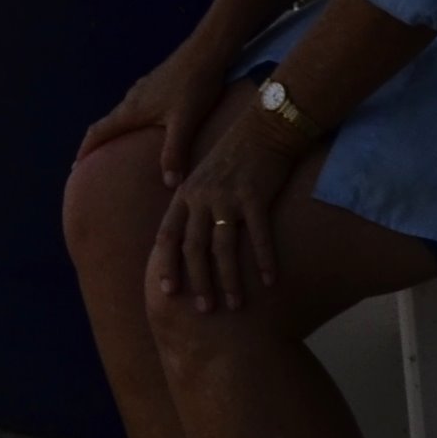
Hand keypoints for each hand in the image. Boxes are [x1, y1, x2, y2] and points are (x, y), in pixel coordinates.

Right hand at [74, 29, 237, 168]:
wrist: (206, 52)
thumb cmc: (194, 86)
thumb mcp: (184, 122)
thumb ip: (174, 152)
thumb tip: (170, 185)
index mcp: (132, 110)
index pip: (98, 132)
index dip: (85, 150)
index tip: (76, 168)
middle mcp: (132, 99)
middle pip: (107, 124)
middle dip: (99, 145)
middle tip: (96, 166)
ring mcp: (143, 90)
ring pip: (122, 115)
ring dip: (116, 133)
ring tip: (122, 151)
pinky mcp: (156, 85)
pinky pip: (136, 108)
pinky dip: (132, 123)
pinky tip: (148, 129)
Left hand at [149, 86, 306, 315]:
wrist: (263, 127)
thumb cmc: (234, 155)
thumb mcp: (204, 176)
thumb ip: (193, 203)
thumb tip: (188, 235)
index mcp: (186, 193)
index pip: (168, 234)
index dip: (167, 264)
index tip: (167, 292)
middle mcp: (201, 196)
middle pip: (194, 247)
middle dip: (198, 281)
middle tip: (204, 310)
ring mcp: (227, 196)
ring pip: (223, 247)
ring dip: (229, 279)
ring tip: (235, 305)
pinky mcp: (255, 195)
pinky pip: (258, 234)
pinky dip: (263, 259)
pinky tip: (269, 279)